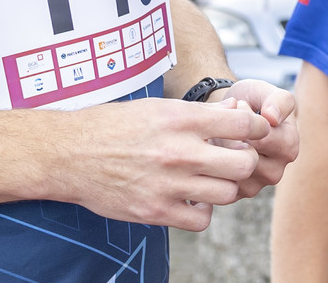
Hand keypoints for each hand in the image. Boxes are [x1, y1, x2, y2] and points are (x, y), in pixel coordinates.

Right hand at [55, 96, 270, 231]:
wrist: (71, 153)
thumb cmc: (114, 125)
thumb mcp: (157, 106)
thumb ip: (198, 113)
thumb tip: (237, 111)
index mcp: (180, 118)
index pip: (243, 122)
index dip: (256, 126)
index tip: (254, 130)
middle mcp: (179, 151)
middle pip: (244, 162)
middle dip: (246, 159)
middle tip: (235, 157)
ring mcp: (169, 184)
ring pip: (228, 193)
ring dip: (225, 186)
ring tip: (211, 178)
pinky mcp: (156, 211)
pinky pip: (202, 220)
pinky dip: (202, 211)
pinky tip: (192, 198)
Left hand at [215, 78, 299, 196]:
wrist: (229, 116)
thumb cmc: (250, 101)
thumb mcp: (264, 90)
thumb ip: (277, 99)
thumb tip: (273, 118)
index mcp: (289, 147)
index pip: (262, 139)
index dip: (244, 119)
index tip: (240, 104)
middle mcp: (276, 171)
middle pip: (245, 158)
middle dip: (229, 135)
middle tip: (225, 119)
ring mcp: (256, 186)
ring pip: (231, 172)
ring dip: (218, 149)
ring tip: (218, 131)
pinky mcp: (236, 194)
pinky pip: (219, 181)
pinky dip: (211, 163)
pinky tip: (213, 147)